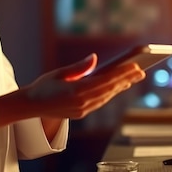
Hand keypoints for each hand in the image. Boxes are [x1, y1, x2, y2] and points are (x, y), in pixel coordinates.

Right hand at [23, 53, 144, 119]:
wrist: (30, 106)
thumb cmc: (43, 86)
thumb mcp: (59, 73)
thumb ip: (78, 67)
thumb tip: (94, 58)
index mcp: (75, 91)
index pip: (104, 81)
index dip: (121, 74)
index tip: (134, 66)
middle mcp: (81, 103)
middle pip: (109, 90)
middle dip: (125, 80)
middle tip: (141, 71)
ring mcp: (82, 110)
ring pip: (106, 97)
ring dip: (120, 87)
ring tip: (133, 78)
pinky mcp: (81, 113)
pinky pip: (100, 102)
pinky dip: (110, 93)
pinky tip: (118, 87)